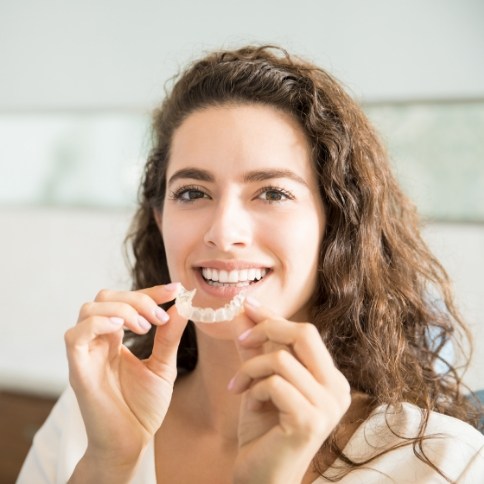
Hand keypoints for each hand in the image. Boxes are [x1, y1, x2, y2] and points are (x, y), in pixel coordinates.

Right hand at [64, 283, 187, 476]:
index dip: (150, 291)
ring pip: (89, 309)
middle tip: (159, 317)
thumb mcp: (163, 366)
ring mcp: (86, 354)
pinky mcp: (78, 370)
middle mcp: (98, 341)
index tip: (175, 290)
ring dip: (122, 309)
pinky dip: (98, 323)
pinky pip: (75, 335)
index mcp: (116, 338)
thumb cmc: (143, 407)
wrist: (131, 443)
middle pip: (105, 297)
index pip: (126, 301)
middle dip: (137, 298)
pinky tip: (122, 330)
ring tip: (145, 327)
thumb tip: (182, 306)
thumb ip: (168, 337)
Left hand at [229, 298, 350, 483]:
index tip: (247, 305)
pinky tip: (248, 403)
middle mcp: (337, 389)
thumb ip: (255, 348)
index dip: (274, 316)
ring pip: (282, 358)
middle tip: (241, 340)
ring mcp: (328, 406)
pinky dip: (254, 388)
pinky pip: (275, 383)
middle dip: (267, 328)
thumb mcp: (259, 380)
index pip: (305, 333)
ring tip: (239, 386)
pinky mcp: (310, 420)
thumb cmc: (263, 429)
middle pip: (304, 333)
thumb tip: (243, 312)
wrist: (261, 477)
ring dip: (251, 368)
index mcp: (330, 378)